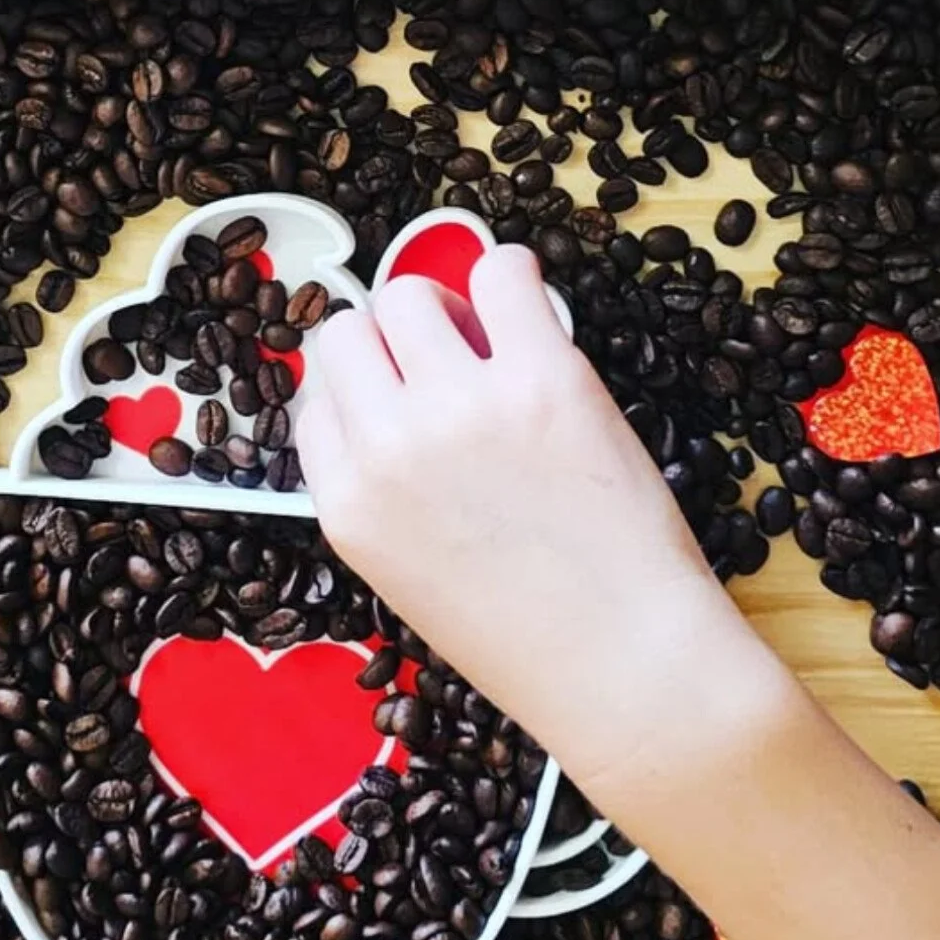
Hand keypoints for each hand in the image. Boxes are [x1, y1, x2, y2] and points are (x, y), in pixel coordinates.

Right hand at [299, 244, 788, 797]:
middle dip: (390, 343)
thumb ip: (385, 492)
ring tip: (491, 345)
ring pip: (410, 293)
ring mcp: (461, 406)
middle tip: (445, 368)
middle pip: (347, 332)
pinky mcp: (540, 378)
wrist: (624, 668)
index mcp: (347, 506)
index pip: (315, 400)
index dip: (362, 394)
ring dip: (446, 307)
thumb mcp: (411, 576)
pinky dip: (509, 277)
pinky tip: (529, 315)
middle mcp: (388, 448)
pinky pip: (500, 271)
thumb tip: (397, 402)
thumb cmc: (533, 637)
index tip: (402, 402)